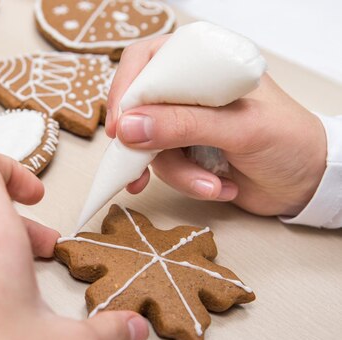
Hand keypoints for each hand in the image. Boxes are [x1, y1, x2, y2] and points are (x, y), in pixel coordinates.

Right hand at [105, 36, 326, 216]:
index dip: (126, 90)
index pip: (147, 60)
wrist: (308, 183)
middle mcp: (190, 90)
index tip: (121, 126)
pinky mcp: (186, 153)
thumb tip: (128, 128)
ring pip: (150, 145)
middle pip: (139, 107)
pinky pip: (164, 168)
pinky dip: (185, 183)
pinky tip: (215, 188)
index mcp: (205, 64)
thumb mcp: (239, 129)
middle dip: (143, 143)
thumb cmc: (289, 141)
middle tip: (140, 168)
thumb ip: (184, 125)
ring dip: (178, 172)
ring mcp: (186, 123)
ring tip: (211, 183)